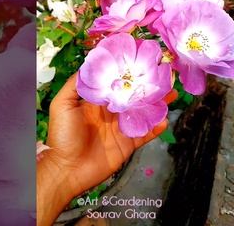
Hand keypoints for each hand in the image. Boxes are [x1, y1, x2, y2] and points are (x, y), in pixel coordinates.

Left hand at [37, 74, 176, 225]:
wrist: (67, 169)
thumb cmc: (62, 136)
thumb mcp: (62, 105)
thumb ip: (74, 85)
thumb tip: (89, 65)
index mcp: (97, 102)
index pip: (116, 84)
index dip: (128, 75)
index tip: (140, 63)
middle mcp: (111, 113)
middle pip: (133, 96)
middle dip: (148, 87)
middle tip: (163, 77)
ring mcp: (120, 129)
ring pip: (143, 113)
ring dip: (157, 104)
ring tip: (170, 94)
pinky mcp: (127, 144)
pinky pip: (145, 134)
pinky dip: (156, 128)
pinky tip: (164, 120)